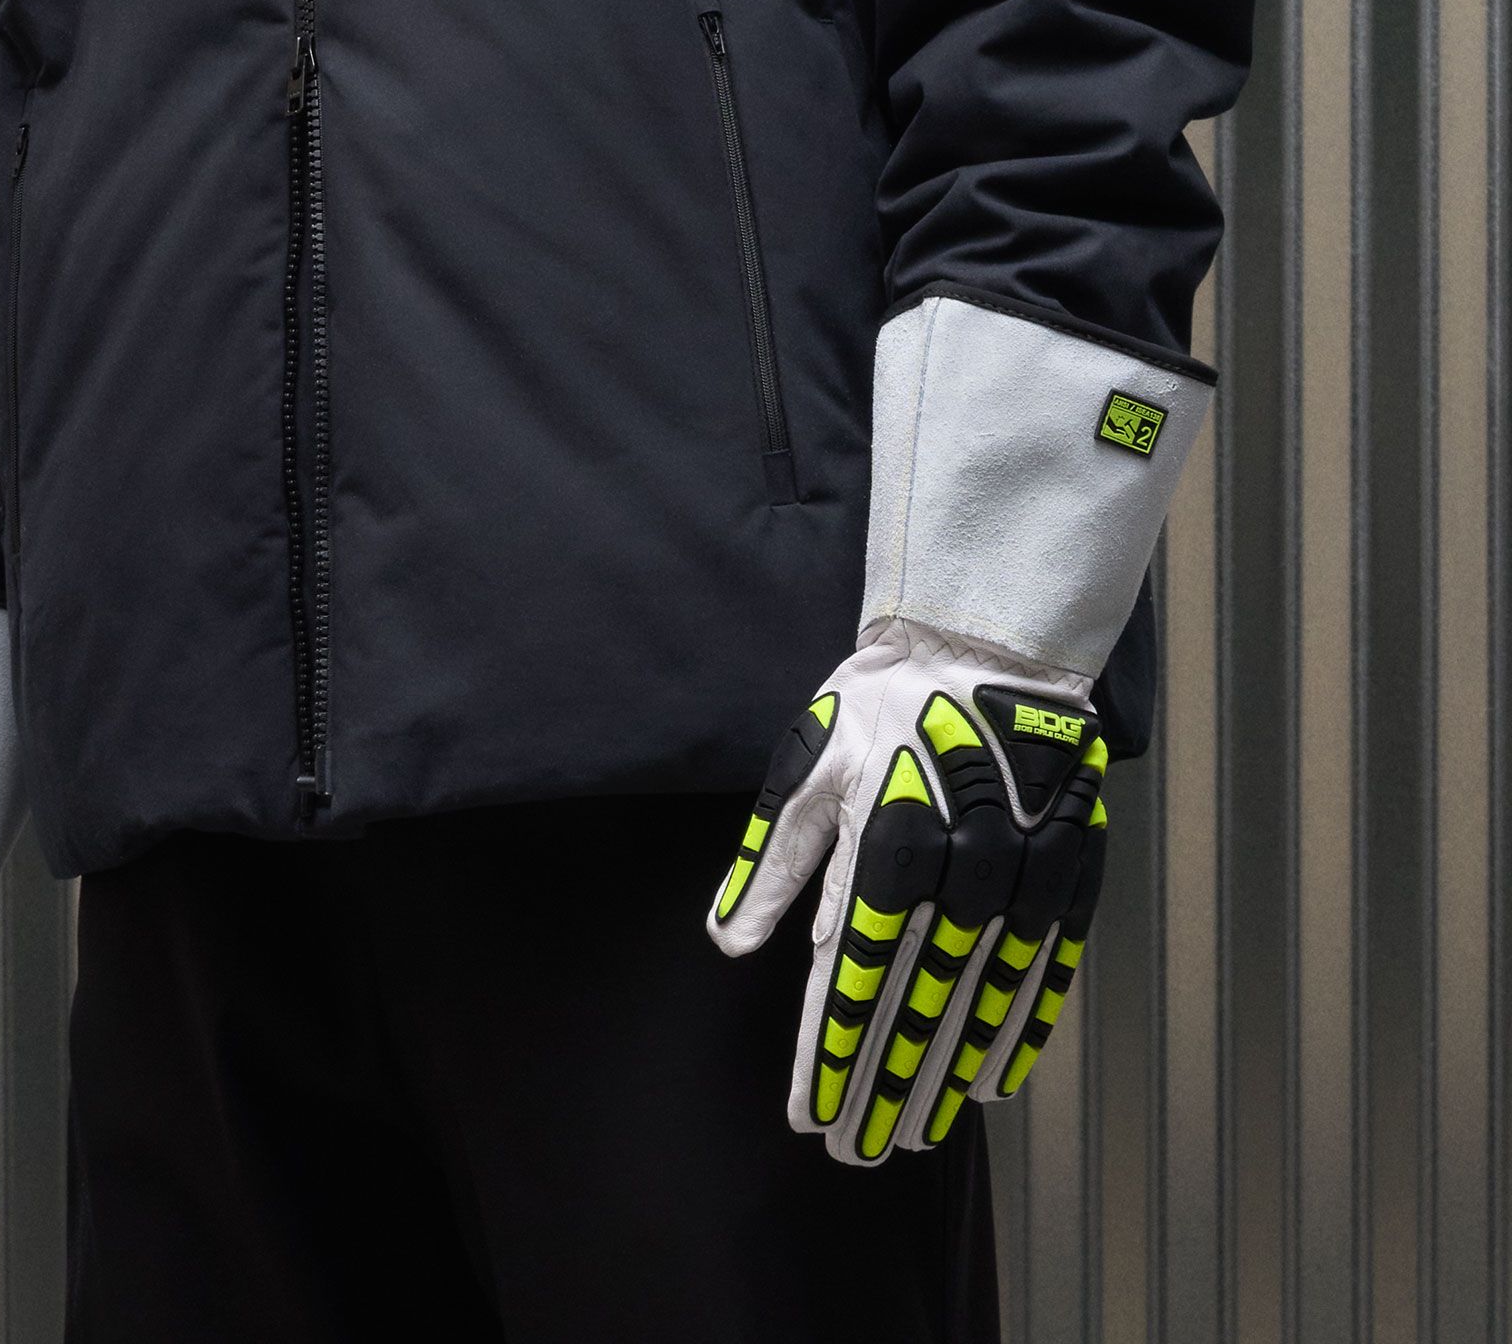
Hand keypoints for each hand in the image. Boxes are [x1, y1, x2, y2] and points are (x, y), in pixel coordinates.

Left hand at [705, 618, 1107, 1164]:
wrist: (989, 643)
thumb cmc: (884, 704)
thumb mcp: (809, 766)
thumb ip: (771, 862)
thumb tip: (727, 944)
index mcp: (886, 845)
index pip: (853, 979)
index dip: (830, 1053)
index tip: (809, 1115)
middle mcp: (958, 871)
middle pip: (916, 1005)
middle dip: (881, 1086)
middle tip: (856, 1151)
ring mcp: (1020, 875)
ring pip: (979, 1001)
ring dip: (945, 1076)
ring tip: (914, 1136)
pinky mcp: (1066, 870)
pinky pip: (1045, 970)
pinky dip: (1019, 1033)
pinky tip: (994, 1084)